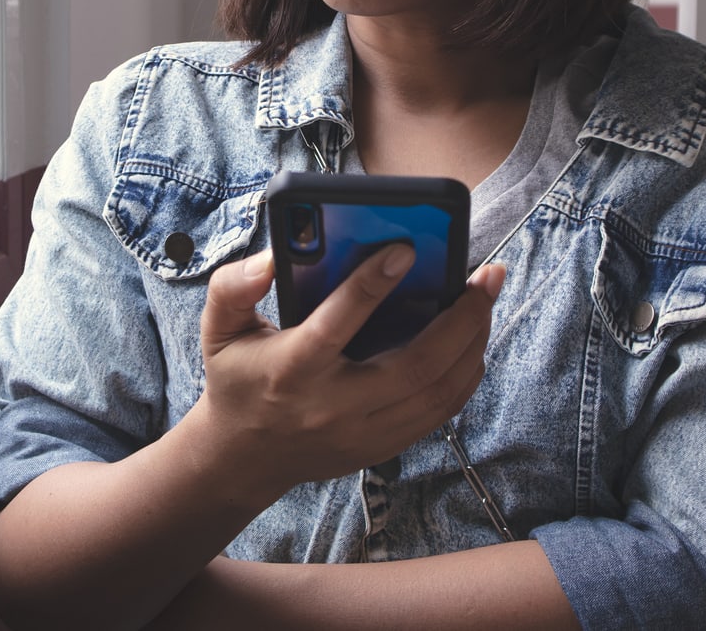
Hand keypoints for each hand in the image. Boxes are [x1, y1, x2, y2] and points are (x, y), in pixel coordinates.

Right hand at [196, 246, 504, 506]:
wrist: (243, 458)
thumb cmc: (238, 378)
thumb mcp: (219, 329)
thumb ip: (232, 287)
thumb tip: (271, 258)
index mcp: (291, 370)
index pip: (335, 326)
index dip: (372, 285)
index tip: (407, 249)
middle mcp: (332, 407)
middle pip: (414, 366)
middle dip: (461, 318)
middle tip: (485, 275)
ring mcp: (363, 433)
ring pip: (438, 392)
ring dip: (473, 343)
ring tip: (487, 299)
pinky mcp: (382, 447)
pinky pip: (440, 412)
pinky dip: (465, 374)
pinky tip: (474, 339)